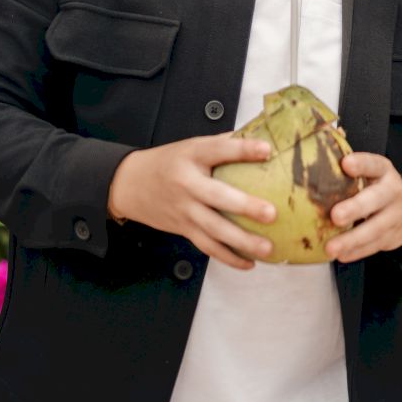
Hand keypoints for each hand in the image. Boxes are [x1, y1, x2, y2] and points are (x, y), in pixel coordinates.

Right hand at [107, 134, 276, 270]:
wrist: (129, 184)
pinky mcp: (184, 229)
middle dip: (245, 206)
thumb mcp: (191, 146)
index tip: (266, 150)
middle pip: (217, 197)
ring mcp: (185, 209)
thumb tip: (261, 139)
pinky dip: (228, 258)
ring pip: (214, 230)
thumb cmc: (168, 163)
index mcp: (192, 155)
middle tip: (271, 213)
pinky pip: (207, 246)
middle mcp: (187, 183)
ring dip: (241, 242)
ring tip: (266, 248)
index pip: (219, 149)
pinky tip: (249, 262)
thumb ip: (223, 144)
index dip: (243, 149)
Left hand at [323, 153, 401, 263]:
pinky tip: (342, 255)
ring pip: (375, 229)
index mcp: (384, 171)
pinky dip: (357, 252)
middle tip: (335, 216)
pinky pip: (374, 246)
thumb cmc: (378, 186)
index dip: (362, 164)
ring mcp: (394, 217)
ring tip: (331, 247)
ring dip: (352, 239)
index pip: (374, 164)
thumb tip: (329, 133)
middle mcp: (392, 193)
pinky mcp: (392, 238)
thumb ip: (351, 160)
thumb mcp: (371, 170)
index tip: (345, 163)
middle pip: (376, 200)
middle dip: (356, 208)